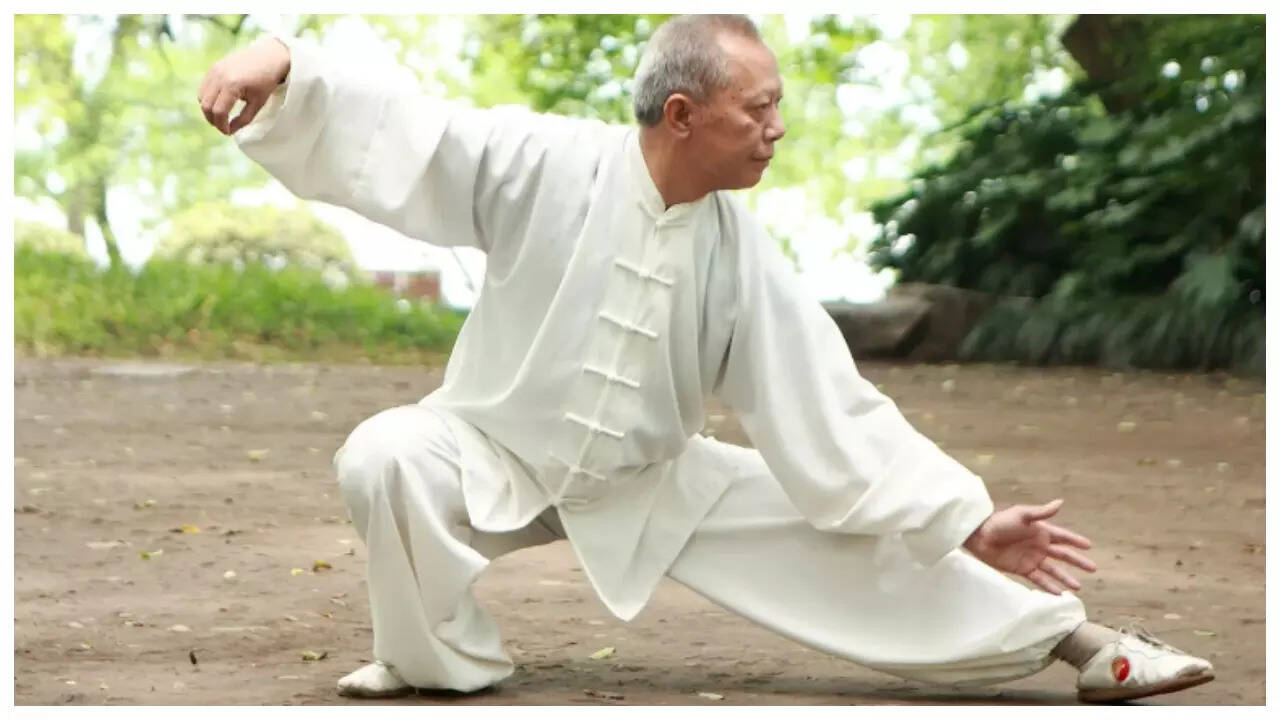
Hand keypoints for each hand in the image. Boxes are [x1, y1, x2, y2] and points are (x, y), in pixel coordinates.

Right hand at [198, 36, 290, 135]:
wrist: (269, 57)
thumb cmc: (266, 81)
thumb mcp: (257, 103)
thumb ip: (243, 119)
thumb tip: (229, 131)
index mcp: (232, 86)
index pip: (219, 112)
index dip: (221, 125)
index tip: (228, 132)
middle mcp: (219, 76)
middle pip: (206, 105)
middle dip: (212, 120)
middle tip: (222, 127)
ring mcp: (214, 70)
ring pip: (202, 96)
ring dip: (209, 110)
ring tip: (221, 117)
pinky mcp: (213, 67)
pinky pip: (204, 87)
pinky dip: (208, 98)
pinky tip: (220, 103)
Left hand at [962, 498, 1096, 594]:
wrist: (979, 537)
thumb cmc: (999, 522)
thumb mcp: (1021, 515)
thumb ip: (1041, 512)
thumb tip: (1061, 502)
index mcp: (1040, 531)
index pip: (1063, 537)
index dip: (1075, 540)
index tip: (1089, 546)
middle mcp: (1038, 545)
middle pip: (1062, 555)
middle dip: (1077, 561)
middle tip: (1093, 568)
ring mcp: (1031, 558)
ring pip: (1053, 570)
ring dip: (1065, 578)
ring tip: (1079, 587)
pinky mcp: (1021, 569)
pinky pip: (1038, 580)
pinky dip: (1049, 586)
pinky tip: (1059, 594)